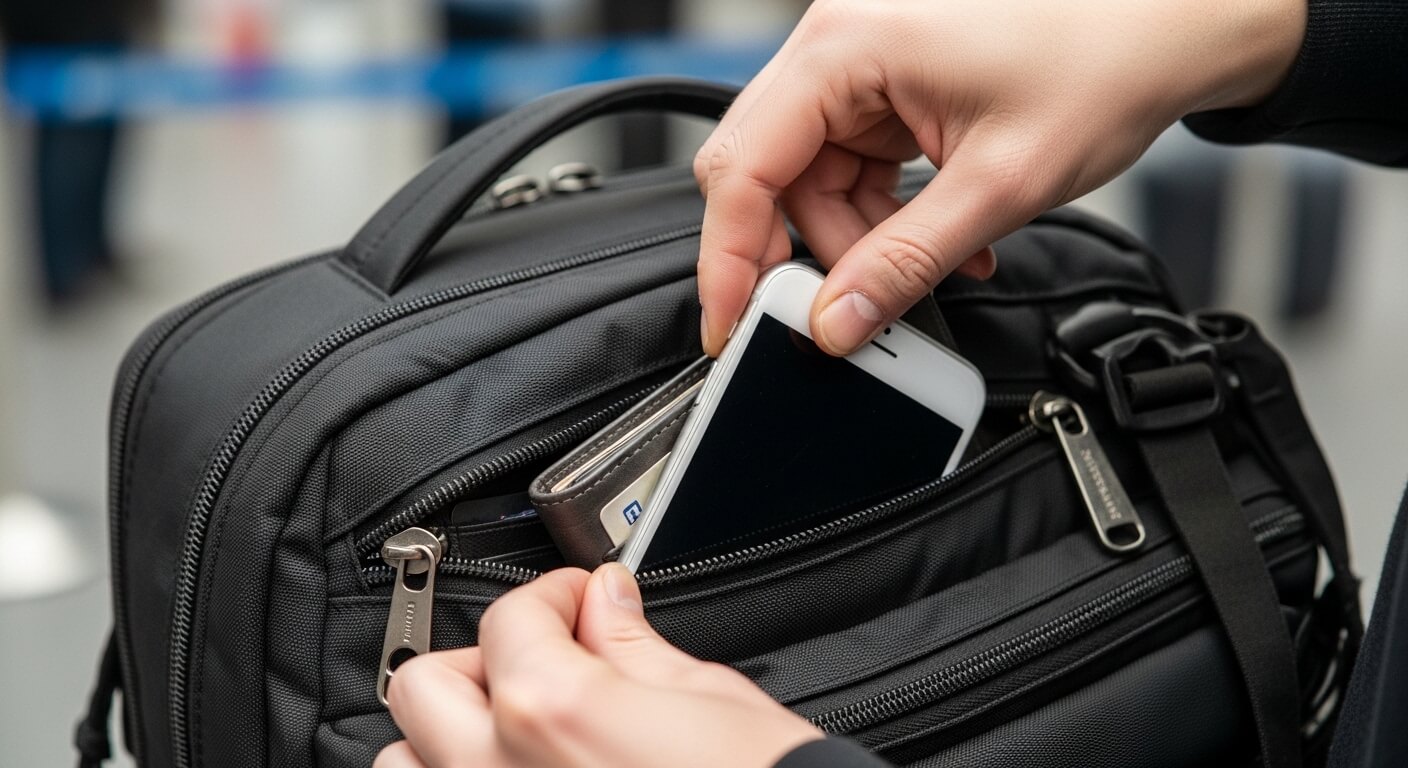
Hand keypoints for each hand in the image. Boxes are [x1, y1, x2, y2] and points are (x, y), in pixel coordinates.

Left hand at [376, 564, 820, 767]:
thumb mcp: (711, 700)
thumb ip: (636, 646)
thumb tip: (606, 603)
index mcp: (553, 711)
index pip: (511, 618)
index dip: (554, 594)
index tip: (582, 601)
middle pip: (424, 686)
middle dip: (481, 660)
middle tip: (545, 661)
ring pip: (406, 763)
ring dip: (447, 738)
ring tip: (516, 735)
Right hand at [694, 0, 1304, 355]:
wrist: (1166, 26)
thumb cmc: (1101, 63)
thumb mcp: (999, 186)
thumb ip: (905, 263)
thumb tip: (835, 323)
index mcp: (846, 46)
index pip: (743, 165)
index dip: (729, 257)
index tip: (734, 325)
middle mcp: (836, 46)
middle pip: (765, 174)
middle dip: (800, 254)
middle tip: (834, 315)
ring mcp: (858, 67)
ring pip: (809, 183)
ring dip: (859, 242)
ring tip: (934, 267)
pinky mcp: (884, 90)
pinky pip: (851, 172)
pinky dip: (885, 219)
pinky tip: (941, 240)